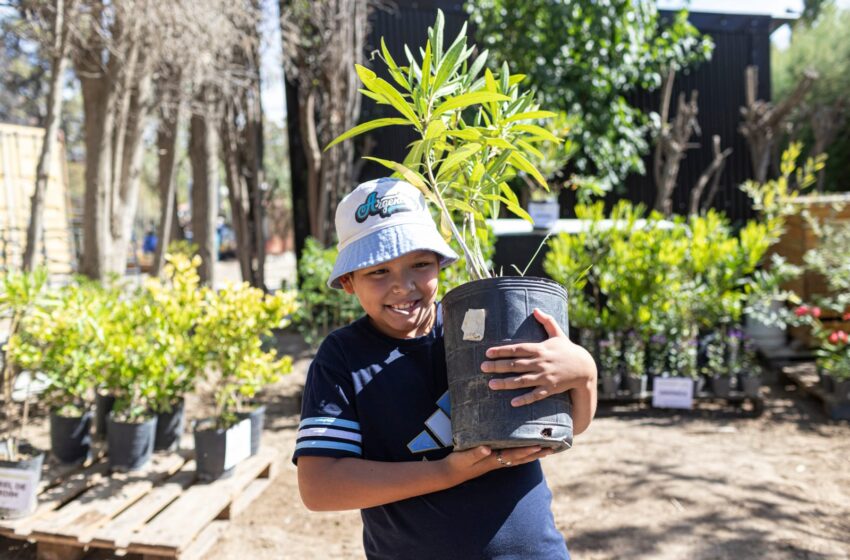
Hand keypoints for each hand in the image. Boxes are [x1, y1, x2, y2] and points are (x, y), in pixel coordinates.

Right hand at [441, 445, 552, 484]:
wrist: (449, 474)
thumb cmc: (456, 464)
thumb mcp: (463, 457)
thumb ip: (474, 453)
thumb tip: (487, 449)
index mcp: (492, 460)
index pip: (513, 454)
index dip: (526, 450)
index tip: (539, 445)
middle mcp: (497, 462)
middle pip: (521, 458)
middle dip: (536, 453)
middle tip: (552, 448)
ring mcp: (496, 463)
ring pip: (519, 459)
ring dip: (533, 455)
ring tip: (546, 450)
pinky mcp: (492, 461)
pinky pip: (512, 458)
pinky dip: (522, 455)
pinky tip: (527, 452)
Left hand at [480, 308, 596, 406]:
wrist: (584, 368)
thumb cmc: (568, 350)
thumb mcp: (558, 334)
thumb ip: (547, 321)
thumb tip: (535, 309)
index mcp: (540, 349)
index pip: (517, 349)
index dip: (501, 350)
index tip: (487, 352)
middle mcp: (540, 362)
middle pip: (515, 364)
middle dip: (498, 366)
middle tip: (482, 368)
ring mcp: (545, 376)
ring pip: (522, 381)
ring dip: (506, 383)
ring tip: (491, 384)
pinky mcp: (550, 388)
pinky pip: (535, 395)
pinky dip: (525, 399)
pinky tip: (512, 402)